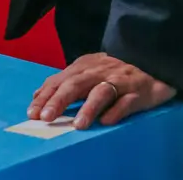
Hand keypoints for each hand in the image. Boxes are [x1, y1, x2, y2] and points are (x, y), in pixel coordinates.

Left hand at [28, 52, 176, 129]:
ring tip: (78, 125)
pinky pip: (126, 102)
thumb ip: (66, 82)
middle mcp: (98, 71)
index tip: (31, 112)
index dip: (45, 95)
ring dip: (88, 108)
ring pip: (101, 92)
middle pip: (75, 84)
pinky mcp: (139, 92)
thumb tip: (38, 95)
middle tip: (45, 118)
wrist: (151, 58)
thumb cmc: (115, 69)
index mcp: (84, 66)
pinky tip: (107, 121)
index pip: (60, 80)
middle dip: (58, 101)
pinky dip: (116, 111)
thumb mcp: (88, 70)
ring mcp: (119, 81)